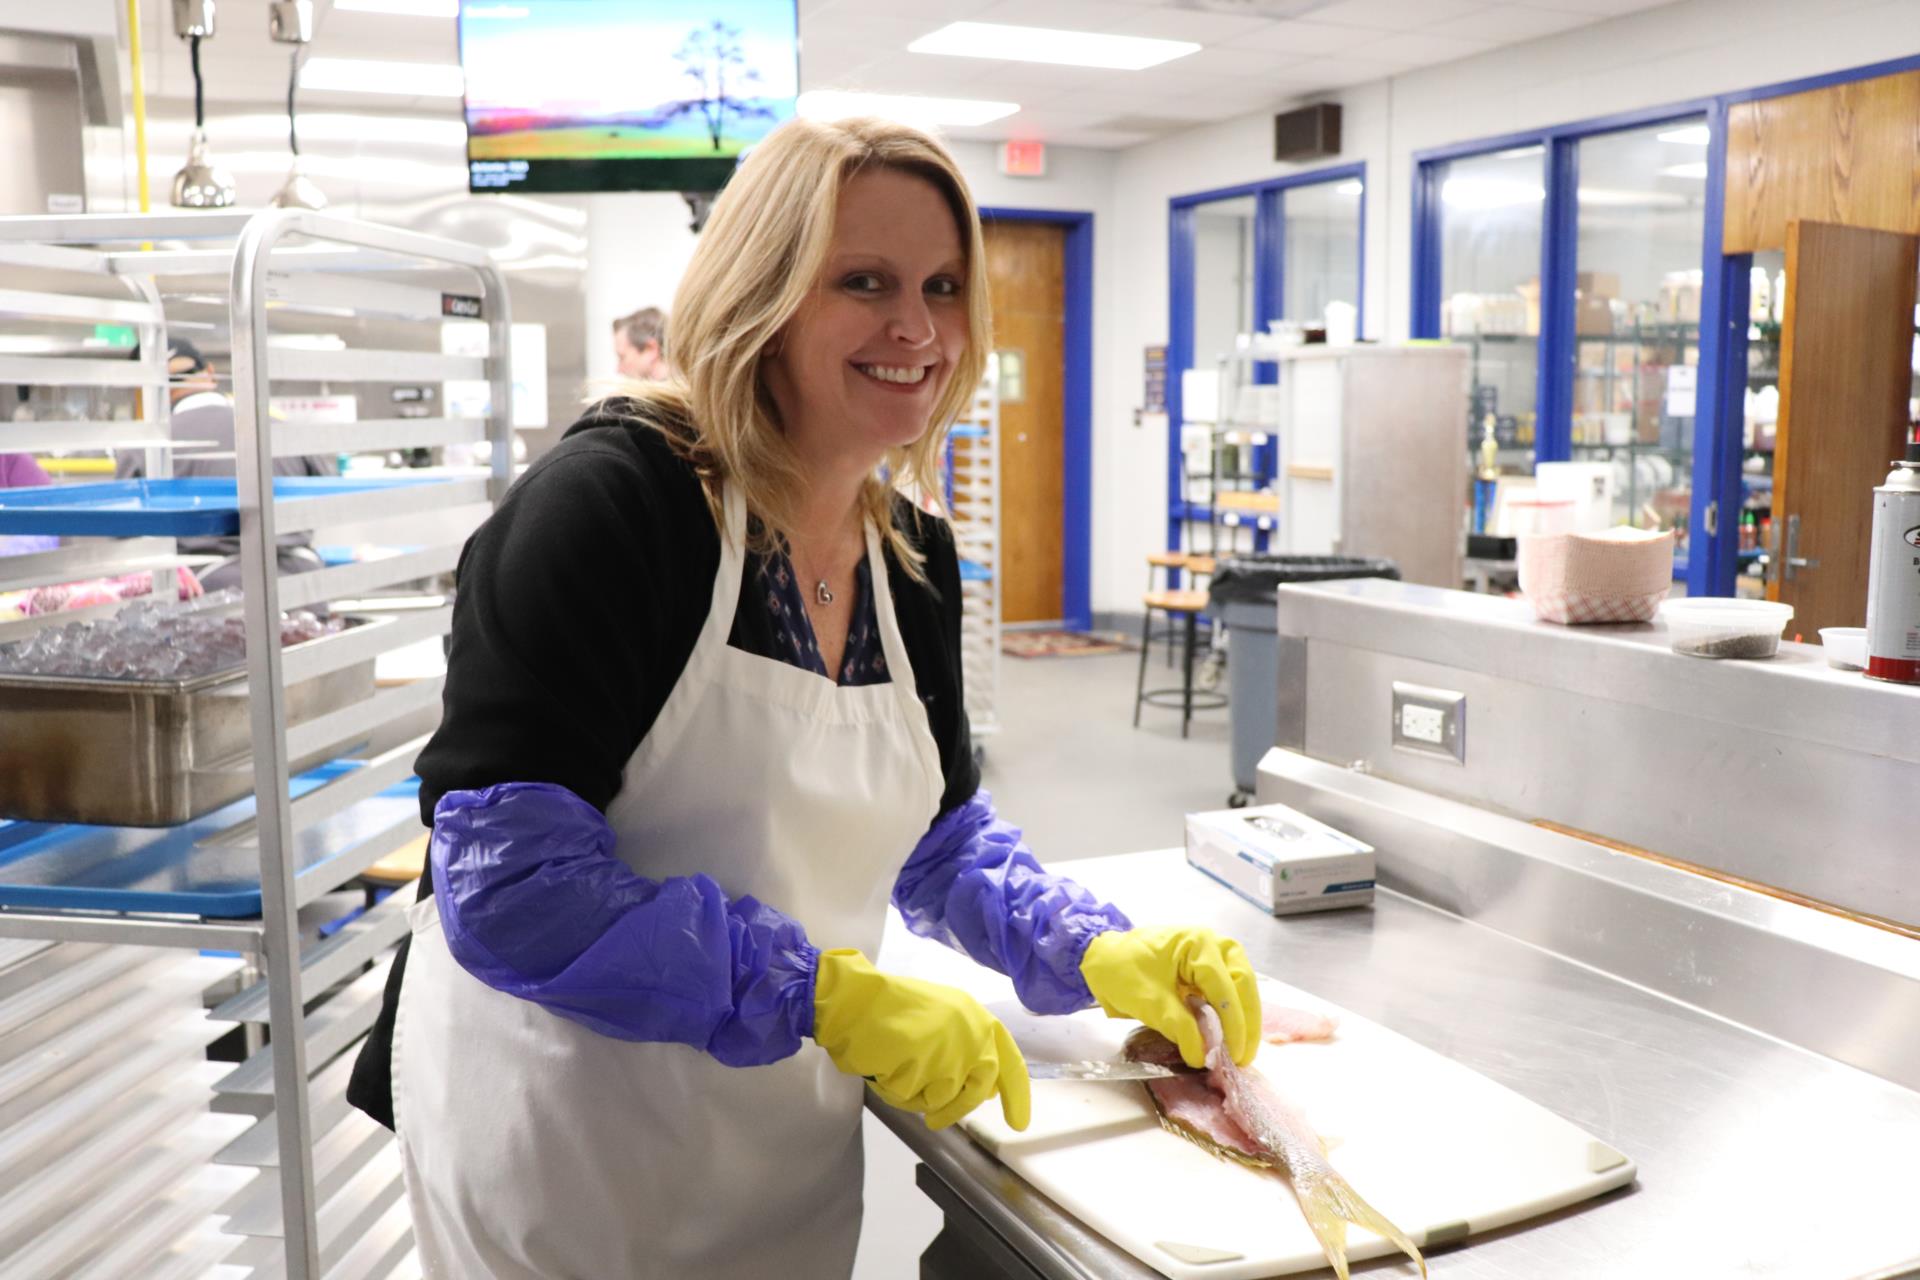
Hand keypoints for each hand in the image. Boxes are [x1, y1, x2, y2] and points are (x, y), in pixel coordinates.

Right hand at [812, 949, 1030, 1130]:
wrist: (855, 1000)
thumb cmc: (891, 1007)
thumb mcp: (943, 1017)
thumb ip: (968, 1048)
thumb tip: (987, 1088)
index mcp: (977, 1017)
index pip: (1008, 1062)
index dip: (1016, 1094)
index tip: (1019, 1122)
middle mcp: (971, 1034)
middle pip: (976, 1090)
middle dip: (955, 1108)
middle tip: (937, 1120)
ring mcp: (950, 1053)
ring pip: (943, 1100)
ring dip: (917, 1094)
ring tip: (896, 1066)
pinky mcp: (926, 1070)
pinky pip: (913, 1099)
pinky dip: (896, 1091)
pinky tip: (884, 1066)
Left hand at [1079, 926, 1259, 1066]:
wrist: (1104, 960)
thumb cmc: (1123, 972)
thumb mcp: (1150, 1002)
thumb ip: (1180, 1027)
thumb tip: (1204, 1056)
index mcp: (1198, 944)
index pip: (1224, 986)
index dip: (1232, 1023)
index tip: (1233, 1054)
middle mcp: (1213, 945)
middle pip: (1243, 984)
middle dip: (1246, 1022)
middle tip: (1244, 1057)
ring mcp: (1213, 955)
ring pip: (1241, 988)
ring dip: (1243, 1020)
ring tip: (1240, 1052)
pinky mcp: (1208, 971)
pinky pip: (1227, 992)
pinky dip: (1230, 1015)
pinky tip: (1229, 1039)